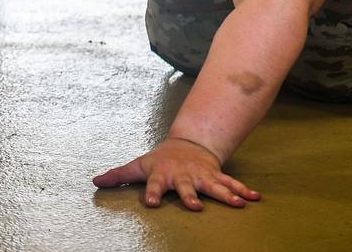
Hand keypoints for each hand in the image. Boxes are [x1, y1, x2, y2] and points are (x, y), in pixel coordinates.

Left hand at [92, 137, 260, 210]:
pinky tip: (255, 198)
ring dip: (225, 194)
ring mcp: (201, 175)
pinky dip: (243, 190)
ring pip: (214, 185)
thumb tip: (95, 181)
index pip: (154, 185)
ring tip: (237, 204)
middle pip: (186, 186)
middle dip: (190, 195)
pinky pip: (231, 183)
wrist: (186, 144)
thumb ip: (118, 175)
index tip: (151, 204)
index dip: (152, 193)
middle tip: (194, 206)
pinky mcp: (216, 175)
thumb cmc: (159, 160)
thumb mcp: (138, 166)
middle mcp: (182, 175)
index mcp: (162, 175)